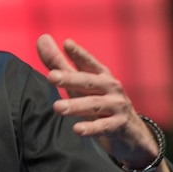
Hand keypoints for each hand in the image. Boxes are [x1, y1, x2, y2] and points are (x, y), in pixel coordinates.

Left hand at [36, 35, 157, 167]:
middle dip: (70, 78)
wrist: (131, 132)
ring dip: (76, 105)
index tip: (67, 44)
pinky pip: (104, 126)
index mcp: (100, 74)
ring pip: (94, 104)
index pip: (88, 62)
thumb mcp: (80, 83)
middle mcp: (110, 87)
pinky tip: (77, 129)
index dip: (78, 53)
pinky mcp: (120, 125)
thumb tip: (42, 39)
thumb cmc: (99, 101)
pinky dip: (91, 128)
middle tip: (51, 76)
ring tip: (57, 107)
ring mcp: (117, 105)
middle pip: (88, 81)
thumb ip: (60, 63)